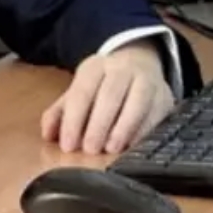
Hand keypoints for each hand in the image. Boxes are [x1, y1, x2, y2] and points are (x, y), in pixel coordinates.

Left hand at [41, 43, 173, 155]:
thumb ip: (60, 113)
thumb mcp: (78, 92)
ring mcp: (147, 80)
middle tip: (89, 149)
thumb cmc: (102, 86)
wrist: (139, 63)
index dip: (74, 119)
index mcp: (96, 66)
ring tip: (111, 149)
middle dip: (99, 124)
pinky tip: (132, 147)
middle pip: (111, 94)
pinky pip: (157, 114)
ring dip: (124, 128)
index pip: (83, 90)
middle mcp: (123, 69)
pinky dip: (144, 132)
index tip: (68, 144)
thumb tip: (48, 134)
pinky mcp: (165, 96)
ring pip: (138, 101)